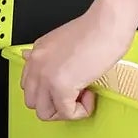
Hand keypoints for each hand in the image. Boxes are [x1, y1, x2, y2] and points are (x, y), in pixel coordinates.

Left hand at [20, 3, 137, 121]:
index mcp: (37, 53)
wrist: (107, 23)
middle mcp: (36, 64)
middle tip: (75, 95)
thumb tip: (46, 66)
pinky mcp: (61, 86)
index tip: (68, 86)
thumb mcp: (65, 42)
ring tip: (83, 95)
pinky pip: (66, 113)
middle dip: (55, 105)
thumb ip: (52, 58)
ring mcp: (46, 76)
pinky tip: (90, 94)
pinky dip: (81, 110)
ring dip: (65, 110)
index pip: (29, 86)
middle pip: (32, 102)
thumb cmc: (96, 29)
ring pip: (44, 113)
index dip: (50, 92)